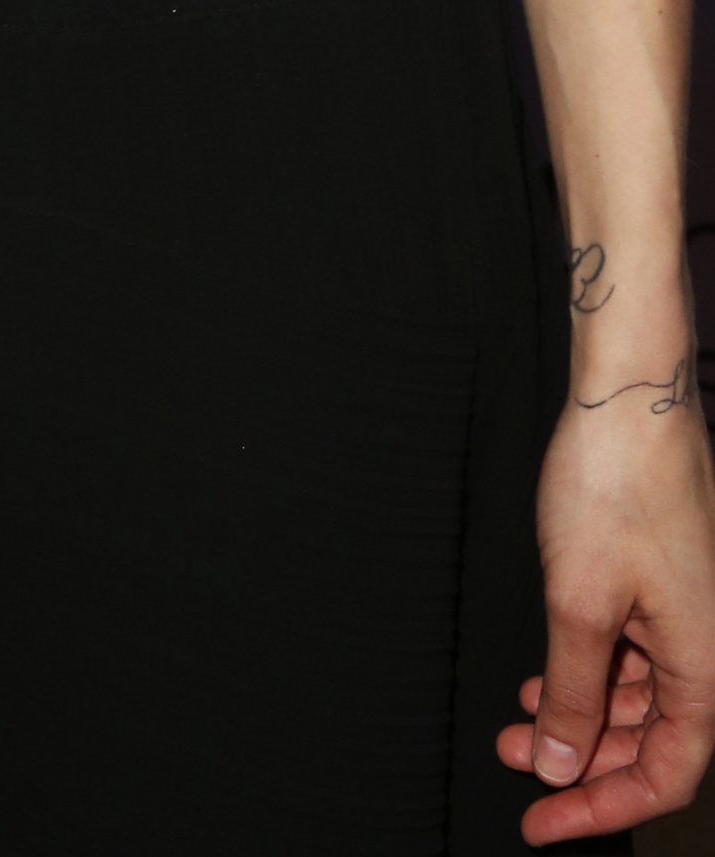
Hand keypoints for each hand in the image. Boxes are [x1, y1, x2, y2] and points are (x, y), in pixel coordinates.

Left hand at [499, 378, 714, 835]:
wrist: (630, 396)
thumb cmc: (615, 487)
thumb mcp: (579, 604)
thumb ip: (571, 693)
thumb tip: (557, 763)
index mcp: (707, 669)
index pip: (667, 776)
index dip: (602, 808)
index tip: (541, 823)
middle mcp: (708, 649)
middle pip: (655, 742)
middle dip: (582, 760)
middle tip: (517, 769)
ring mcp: (689, 615)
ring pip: (639, 698)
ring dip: (578, 713)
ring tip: (514, 720)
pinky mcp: (665, 584)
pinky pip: (633, 653)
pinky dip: (586, 670)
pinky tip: (538, 674)